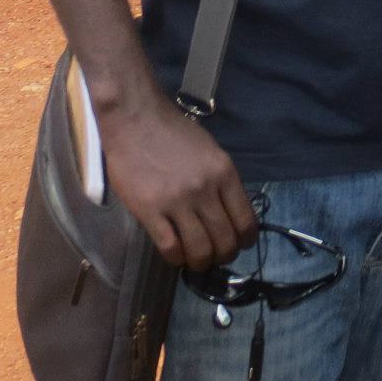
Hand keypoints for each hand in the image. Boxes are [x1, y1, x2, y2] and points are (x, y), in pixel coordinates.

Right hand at [99, 97, 257, 271]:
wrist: (135, 118)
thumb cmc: (172, 131)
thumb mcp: (210, 151)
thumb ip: (220, 181)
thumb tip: (228, 212)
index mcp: (224, 173)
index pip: (246, 220)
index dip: (245, 241)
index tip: (239, 245)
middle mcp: (205, 190)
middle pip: (224, 240)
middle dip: (223, 256)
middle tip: (216, 257)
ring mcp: (177, 201)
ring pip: (199, 249)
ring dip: (200, 262)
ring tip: (196, 261)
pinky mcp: (149, 210)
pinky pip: (170, 247)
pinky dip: (176, 258)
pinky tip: (175, 255)